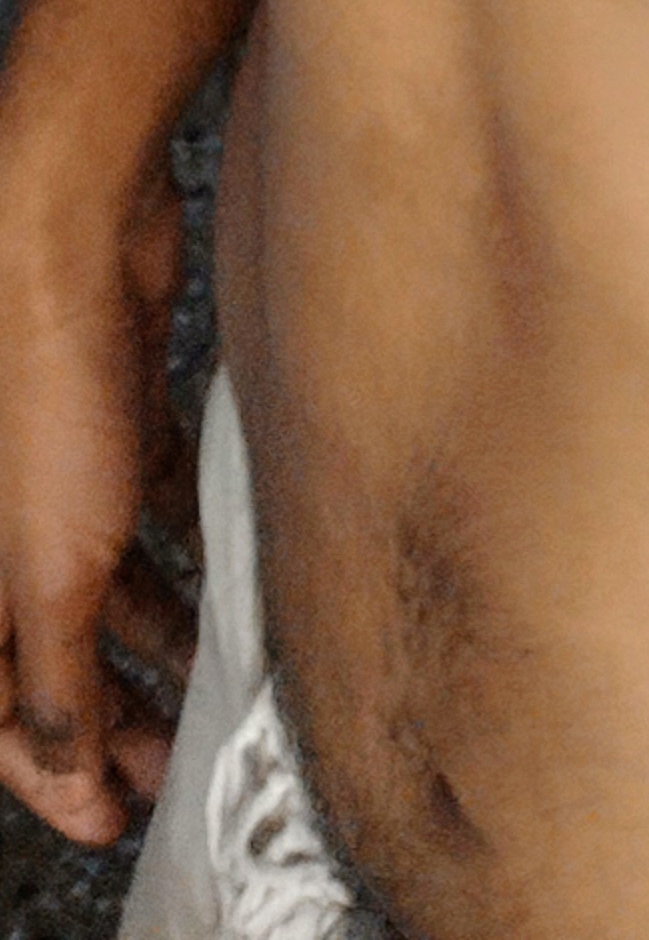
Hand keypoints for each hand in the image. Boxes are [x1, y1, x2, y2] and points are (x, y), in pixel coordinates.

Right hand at [0, 145, 200, 843]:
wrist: (74, 238)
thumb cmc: (42, 389)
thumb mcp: (51, 573)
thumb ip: (55, 683)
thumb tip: (67, 770)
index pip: (3, 717)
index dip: (57, 778)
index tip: (117, 818)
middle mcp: (2, 528)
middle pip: (56, 654)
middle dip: (115, 716)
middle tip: (176, 763)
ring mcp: (61, 469)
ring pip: (106, 581)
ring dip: (154, 637)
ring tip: (207, 683)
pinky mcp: (114, 415)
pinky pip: (144, 504)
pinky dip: (178, 547)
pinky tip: (220, 576)